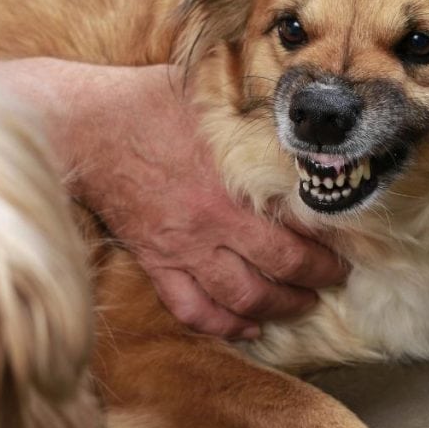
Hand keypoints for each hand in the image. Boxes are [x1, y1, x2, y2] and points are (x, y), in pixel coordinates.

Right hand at [0, 56, 348, 338]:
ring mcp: (182, 250)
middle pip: (280, 270)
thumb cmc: (146, 104)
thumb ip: (253, 115)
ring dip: (279, 308)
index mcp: (233, 186)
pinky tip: (247, 328)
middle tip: (334, 278)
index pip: (297, 229)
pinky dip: (224, 326)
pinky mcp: (155, 263)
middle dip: (316, 279)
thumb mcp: (212, 99)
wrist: (81, 128)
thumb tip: (291, 118)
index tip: (347, 243)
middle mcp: (213, 225)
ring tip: (302, 305)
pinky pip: (192, 310)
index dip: (328, 243)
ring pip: (242, 299)